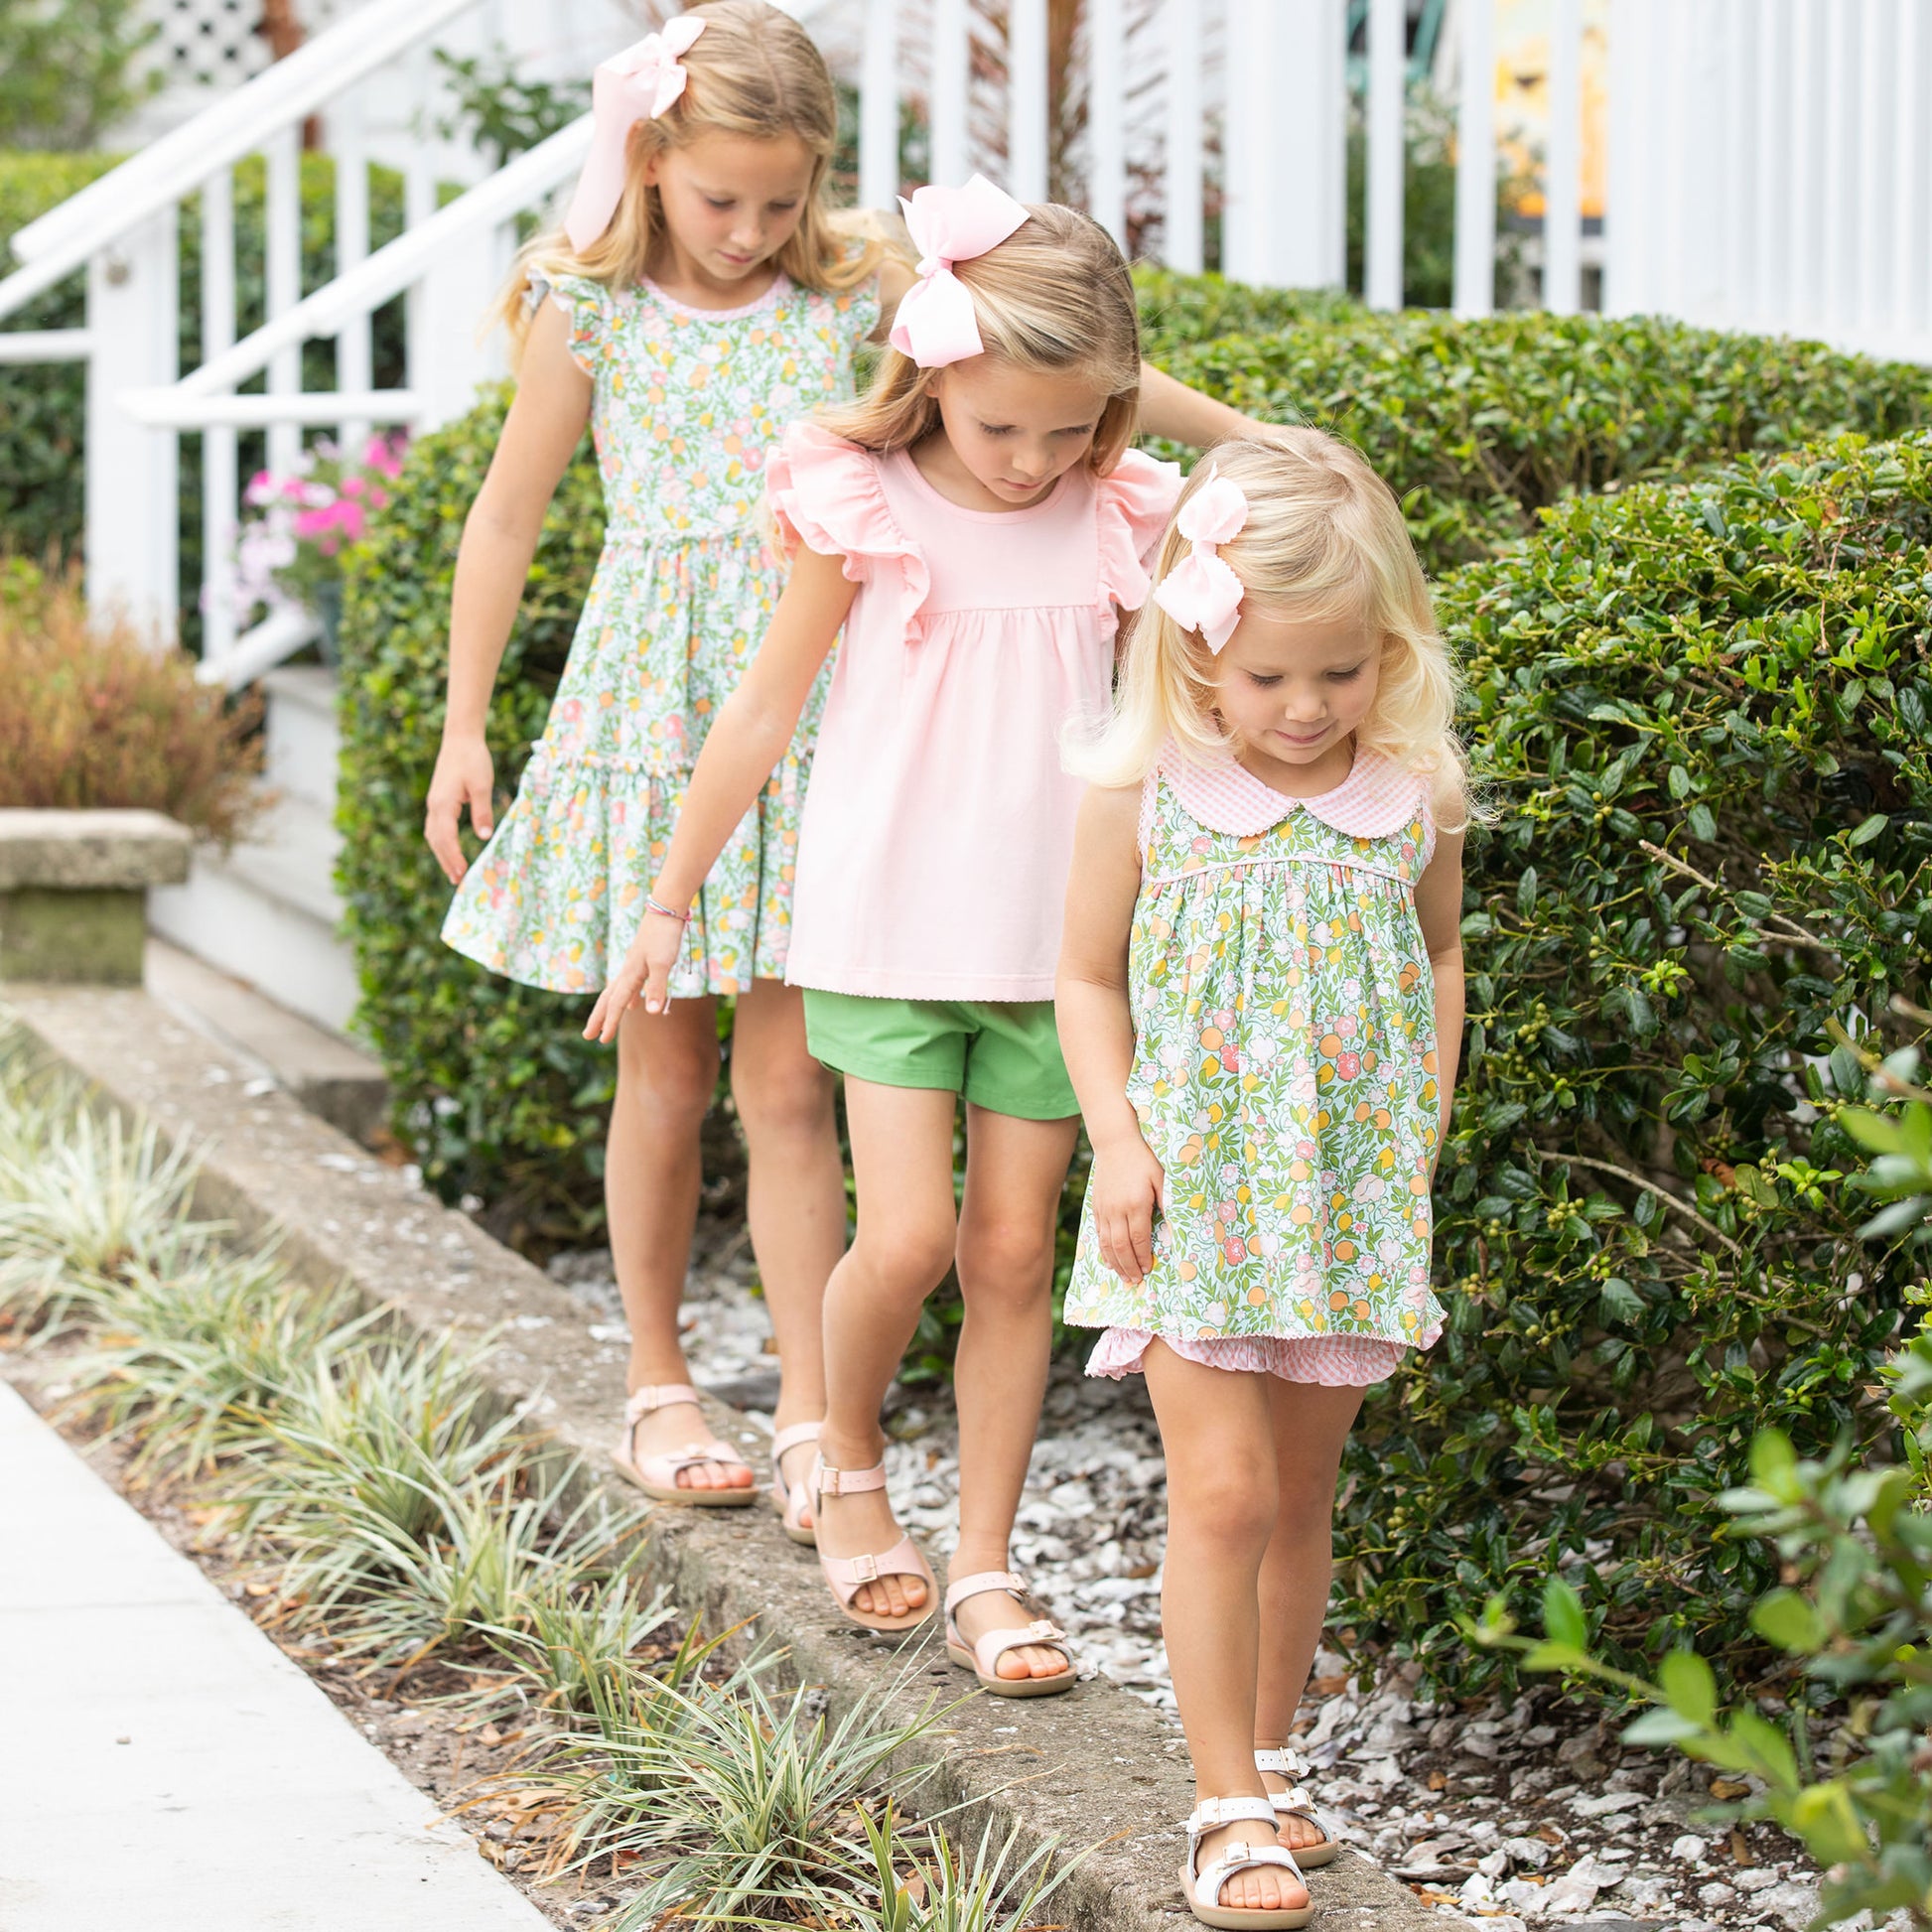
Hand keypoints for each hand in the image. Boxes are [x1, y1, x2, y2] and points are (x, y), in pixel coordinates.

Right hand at [424, 734, 495, 884]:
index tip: (462, 873)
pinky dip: (441, 842)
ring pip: (433, 835)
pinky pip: (435, 827)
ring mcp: (434, 803)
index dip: (454, 857)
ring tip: (453, 872)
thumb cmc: (473, 760)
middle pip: (436, 840)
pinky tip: (448, 850)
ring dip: (442, 854)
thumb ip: (483, 812)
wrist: (461, 739)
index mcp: (443, 804)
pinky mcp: (438, 800)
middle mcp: (434, 806)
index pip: (446, 838)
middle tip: (457, 881)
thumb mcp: (483, 786)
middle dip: (446, 861)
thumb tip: (484, 837)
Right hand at [583, 905, 686, 1041]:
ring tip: (604, 1024)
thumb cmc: (664, 936)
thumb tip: (651, 1013)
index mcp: (630, 974)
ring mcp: (634, 966)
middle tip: (587, 1036)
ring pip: (617, 992)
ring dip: (610, 1009)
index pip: (617, 1003)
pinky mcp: (642, 961)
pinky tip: (634, 1005)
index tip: (602, 1040)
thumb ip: (657, 987)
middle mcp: (627, 971)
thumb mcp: (663, 963)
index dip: (610, 1022)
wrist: (666, 909)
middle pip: (608, 999)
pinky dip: (628, 998)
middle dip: (599, 1018)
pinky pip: (630, 985)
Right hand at [1087, 1132, 1164, 1282]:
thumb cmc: (1144, 1160)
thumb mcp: (1161, 1178)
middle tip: (1136, 1280)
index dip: (1144, 1257)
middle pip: (1121, 1246)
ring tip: (1123, 1276)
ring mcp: (1104, 1209)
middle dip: (1129, 1266)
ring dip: (1115, 1263)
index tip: (1149, 1269)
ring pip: (1107, 1243)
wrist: (1116, 1144)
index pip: (1139, 1239)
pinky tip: (1109, 1260)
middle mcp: (1117, 1210)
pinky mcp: (1096, 1207)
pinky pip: (1098, 1234)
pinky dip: (1103, 1250)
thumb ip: (1167, 1202)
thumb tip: (1173, 1226)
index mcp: (1136, 1204)